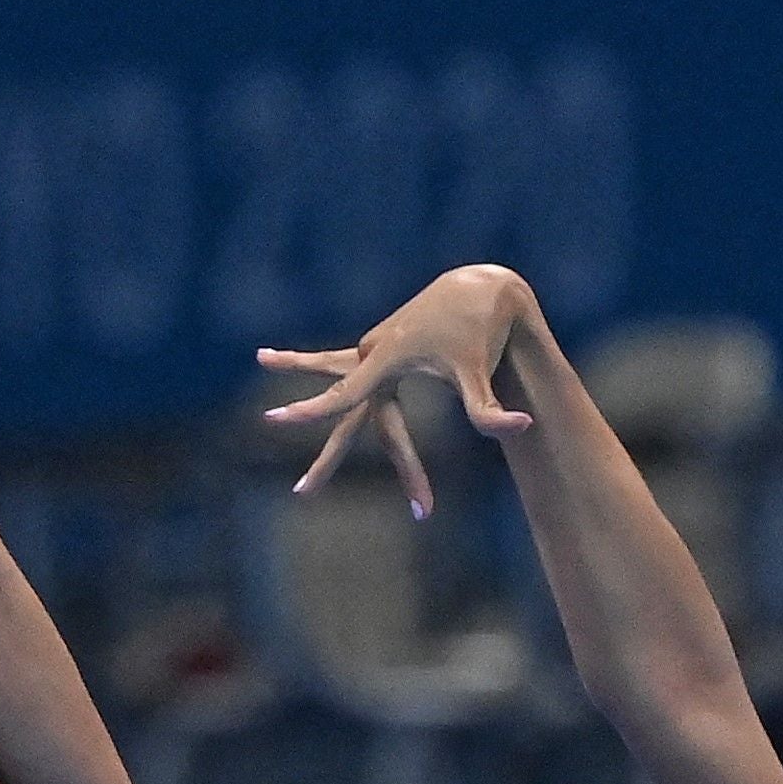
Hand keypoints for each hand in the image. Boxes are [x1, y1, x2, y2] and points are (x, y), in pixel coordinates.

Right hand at [256, 263, 537, 519]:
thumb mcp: (481, 373)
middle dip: (329, 460)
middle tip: (302, 494)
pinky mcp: (379, 348)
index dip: (312, 410)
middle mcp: (370, 352)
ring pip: (331, 376)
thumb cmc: (481, 334)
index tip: (279, 417)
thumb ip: (491, 410)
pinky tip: (271, 357)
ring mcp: (371, 348)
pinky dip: (307, 361)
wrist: (480, 289)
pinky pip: (339, 364)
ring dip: (295, 366)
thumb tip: (520, 429)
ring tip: (262, 356)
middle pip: (346, 414)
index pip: (344, 396)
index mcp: (386, 358)